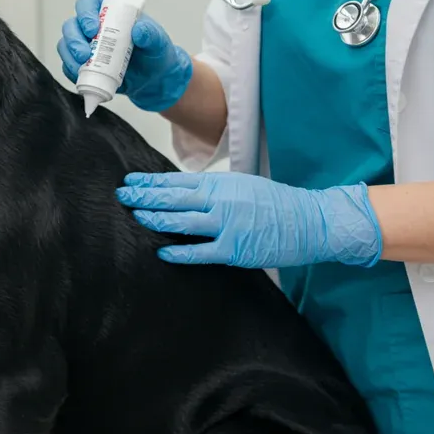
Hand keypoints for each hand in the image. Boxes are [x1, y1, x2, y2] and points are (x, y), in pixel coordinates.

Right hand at [57, 0, 194, 111]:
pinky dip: (71, 71)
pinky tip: (81, 77)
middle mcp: (92, 26)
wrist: (152, 79)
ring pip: (65, 45)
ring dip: (69, 56)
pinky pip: (68, 65)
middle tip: (84, 55)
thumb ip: (151, 33)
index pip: (87, 3)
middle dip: (74, 40)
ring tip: (81, 68)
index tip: (93, 30)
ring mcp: (84, 45)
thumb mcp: (158, 42)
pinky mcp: (81, 64)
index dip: (85, 14)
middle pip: (71, 25)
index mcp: (108, 11)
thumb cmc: (154, 54)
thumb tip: (139, 30)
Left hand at [116, 172, 382, 267]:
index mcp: (220, 184)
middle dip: (144, 196)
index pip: (176, 181)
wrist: (311, 220)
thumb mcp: (241, 186)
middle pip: (173, 198)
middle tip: (122, 195)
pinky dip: (180, 252)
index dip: (150, 182)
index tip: (130, 181)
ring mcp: (226, 225)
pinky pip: (201, 251)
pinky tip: (162, 252)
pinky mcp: (234, 249)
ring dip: (156, 219)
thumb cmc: (275, 204)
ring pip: (182, 221)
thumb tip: (182, 193)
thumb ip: (212, 190)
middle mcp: (220, 201)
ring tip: (136, 216)